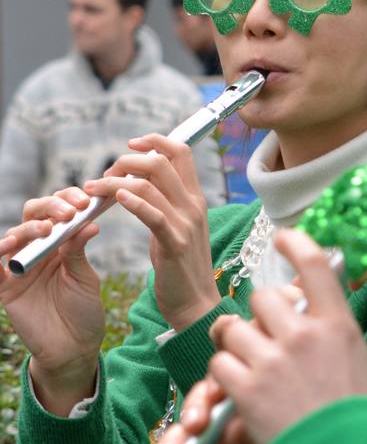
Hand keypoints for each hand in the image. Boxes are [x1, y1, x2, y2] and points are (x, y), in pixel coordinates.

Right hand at [0, 188, 102, 414]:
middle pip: (33, 215)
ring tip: (46, 228)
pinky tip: (9, 244)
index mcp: (59, 243)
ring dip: (29, 227)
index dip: (68, 200)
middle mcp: (37, 250)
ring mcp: (19, 267)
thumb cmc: (83, 311)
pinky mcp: (5, 287)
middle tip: (70, 211)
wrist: (75, 348)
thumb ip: (79, 251)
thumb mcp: (84, 277)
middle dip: (51, 207)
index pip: (57, 210)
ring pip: (15, 235)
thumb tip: (88, 222)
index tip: (87, 200)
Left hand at [83, 134, 218, 330]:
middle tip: (105, 174)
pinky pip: (153, 214)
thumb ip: (163, 202)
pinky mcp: (175, 244)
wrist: (195, 303)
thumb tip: (139, 181)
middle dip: (128, 160)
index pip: (181, 151)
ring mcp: (186, 223)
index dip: (155, 140)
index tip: (131, 145)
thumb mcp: (175, 226)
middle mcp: (193, 205)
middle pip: (162, 161)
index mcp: (195, 197)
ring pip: (150, 184)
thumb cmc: (181, 266)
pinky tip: (115, 200)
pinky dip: (133, 202)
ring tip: (94, 189)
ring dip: (116, 181)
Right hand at [130, 377, 273, 443]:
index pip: (229, 391)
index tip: (218, 394)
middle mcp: (227, 435)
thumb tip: (236, 424)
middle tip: (196, 425)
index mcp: (252, 417)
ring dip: (170, 441)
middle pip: (201, 409)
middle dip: (193, 411)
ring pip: (180, 439)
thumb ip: (258, 439)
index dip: (218, 388)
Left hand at [206, 229, 366, 443]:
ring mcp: (274, 360)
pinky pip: (220, 365)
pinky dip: (225, 377)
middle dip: (258, 315)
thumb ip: (333, 330)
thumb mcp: (358, 362)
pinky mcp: (248, 389)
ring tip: (247, 365)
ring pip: (234, 328)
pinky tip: (240, 391)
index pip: (313, 263)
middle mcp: (305, 334)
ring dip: (235, 345)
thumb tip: (314, 307)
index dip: (294, 243)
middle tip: (262, 335)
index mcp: (338, 324)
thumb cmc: (358, 421)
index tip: (282, 237)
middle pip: (263, 298)